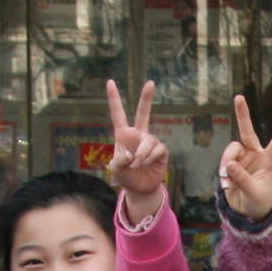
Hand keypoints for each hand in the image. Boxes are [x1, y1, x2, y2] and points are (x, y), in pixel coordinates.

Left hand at [106, 79, 167, 225]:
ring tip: (137, 164)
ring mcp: (150, 142)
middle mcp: (138, 135)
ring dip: (142, 153)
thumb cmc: (125, 177)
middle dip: (147, 98)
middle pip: (144, 113)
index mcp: (123, 135)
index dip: (114, 98)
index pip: (118, 114)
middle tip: (150, 82)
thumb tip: (131, 155)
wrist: (140, 188)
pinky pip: (157, 149)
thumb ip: (119, 162)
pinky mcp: (161, 151)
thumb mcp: (116, 170)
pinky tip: (146, 163)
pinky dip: (150, 157)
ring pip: (148, 141)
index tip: (110, 82)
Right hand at [220, 95, 271, 219]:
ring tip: (229, 179)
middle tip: (239, 97)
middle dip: (242, 114)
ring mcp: (242, 158)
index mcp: (270, 160)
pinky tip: (227, 183)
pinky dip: (223, 171)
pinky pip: (224, 161)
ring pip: (231, 150)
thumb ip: (243, 179)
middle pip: (248, 132)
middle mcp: (256, 155)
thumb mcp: (254, 193)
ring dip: (228, 161)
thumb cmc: (259, 202)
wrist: (248, 211)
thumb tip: (229, 165)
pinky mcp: (231, 164)